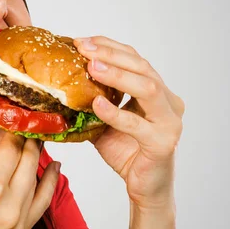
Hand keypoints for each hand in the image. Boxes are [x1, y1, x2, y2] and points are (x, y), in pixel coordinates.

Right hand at [0, 113, 60, 228]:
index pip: (11, 147)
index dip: (13, 127)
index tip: (13, 112)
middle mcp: (9, 205)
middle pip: (28, 160)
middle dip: (28, 138)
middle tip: (28, 120)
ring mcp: (17, 222)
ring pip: (38, 179)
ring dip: (39, 156)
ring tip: (38, 137)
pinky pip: (43, 203)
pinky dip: (51, 184)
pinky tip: (55, 167)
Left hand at [73, 36, 184, 209]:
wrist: (144, 187)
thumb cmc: (126, 151)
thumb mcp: (104, 120)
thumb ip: (92, 100)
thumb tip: (59, 81)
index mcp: (158, 91)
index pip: (134, 58)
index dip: (109, 47)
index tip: (83, 41)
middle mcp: (169, 101)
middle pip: (142, 67)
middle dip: (111, 55)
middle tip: (84, 48)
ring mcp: (169, 121)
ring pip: (147, 88)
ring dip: (117, 75)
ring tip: (92, 67)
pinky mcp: (163, 143)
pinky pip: (138, 124)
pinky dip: (116, 113)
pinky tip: (96, 104)